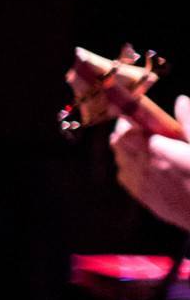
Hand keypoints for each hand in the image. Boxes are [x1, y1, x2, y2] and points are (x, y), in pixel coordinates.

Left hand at [113, 97, 189, 231]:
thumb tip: (181, 101)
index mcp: (160, 152)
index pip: (128, 130)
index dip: (129, 119)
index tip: (134, 114)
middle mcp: (146, 169)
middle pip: (119, 144)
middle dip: (124, 132)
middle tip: (134, 126)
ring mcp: (144, 185)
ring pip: (120, 161)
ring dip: (124, 150)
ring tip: (137, 143)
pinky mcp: (146, 199)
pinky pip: (126, 179)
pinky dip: (128, 168)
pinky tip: (140, 165)